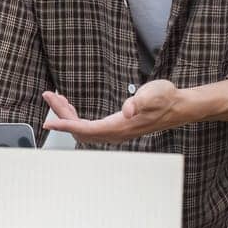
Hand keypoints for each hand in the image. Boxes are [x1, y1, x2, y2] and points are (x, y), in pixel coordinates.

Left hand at [41, 80, 186, 142]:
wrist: (178, 107)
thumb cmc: (166, 98)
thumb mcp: (154, 93)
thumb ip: (140, 101)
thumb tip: (127, 110)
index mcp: (121, 127)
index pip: (86, 129)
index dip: (66, 126)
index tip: (49, 123)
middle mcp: (115, 133)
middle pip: (80, 129)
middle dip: (61, 114)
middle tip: (48, 96)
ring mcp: (115, 132)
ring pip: (82, 129)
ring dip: (67, 115)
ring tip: (55, 98)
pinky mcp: (115, 128)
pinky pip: (88, 127)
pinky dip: (75, 117)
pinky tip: (70, 106)